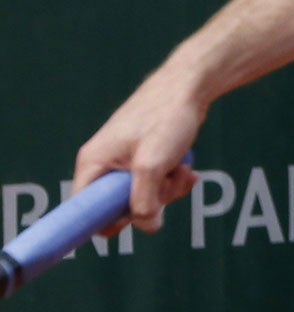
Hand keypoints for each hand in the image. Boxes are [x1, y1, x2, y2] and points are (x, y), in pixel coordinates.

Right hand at [73, 68, 206, 234]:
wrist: (190, 86)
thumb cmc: (166, 117)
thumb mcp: (152, 165)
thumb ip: (144, 201)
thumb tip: (147, 226)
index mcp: (93, 163)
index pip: (84, 210)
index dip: (108, 220)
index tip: (135, 216)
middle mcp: (104, 164)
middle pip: (118, 206)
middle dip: (149, 201)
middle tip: (168, 183)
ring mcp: (124, 161)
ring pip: (142, 196)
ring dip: (167, 190)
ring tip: (181, 170)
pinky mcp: (144, 158)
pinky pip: (155, 183)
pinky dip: (173, 180)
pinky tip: (187, 170)